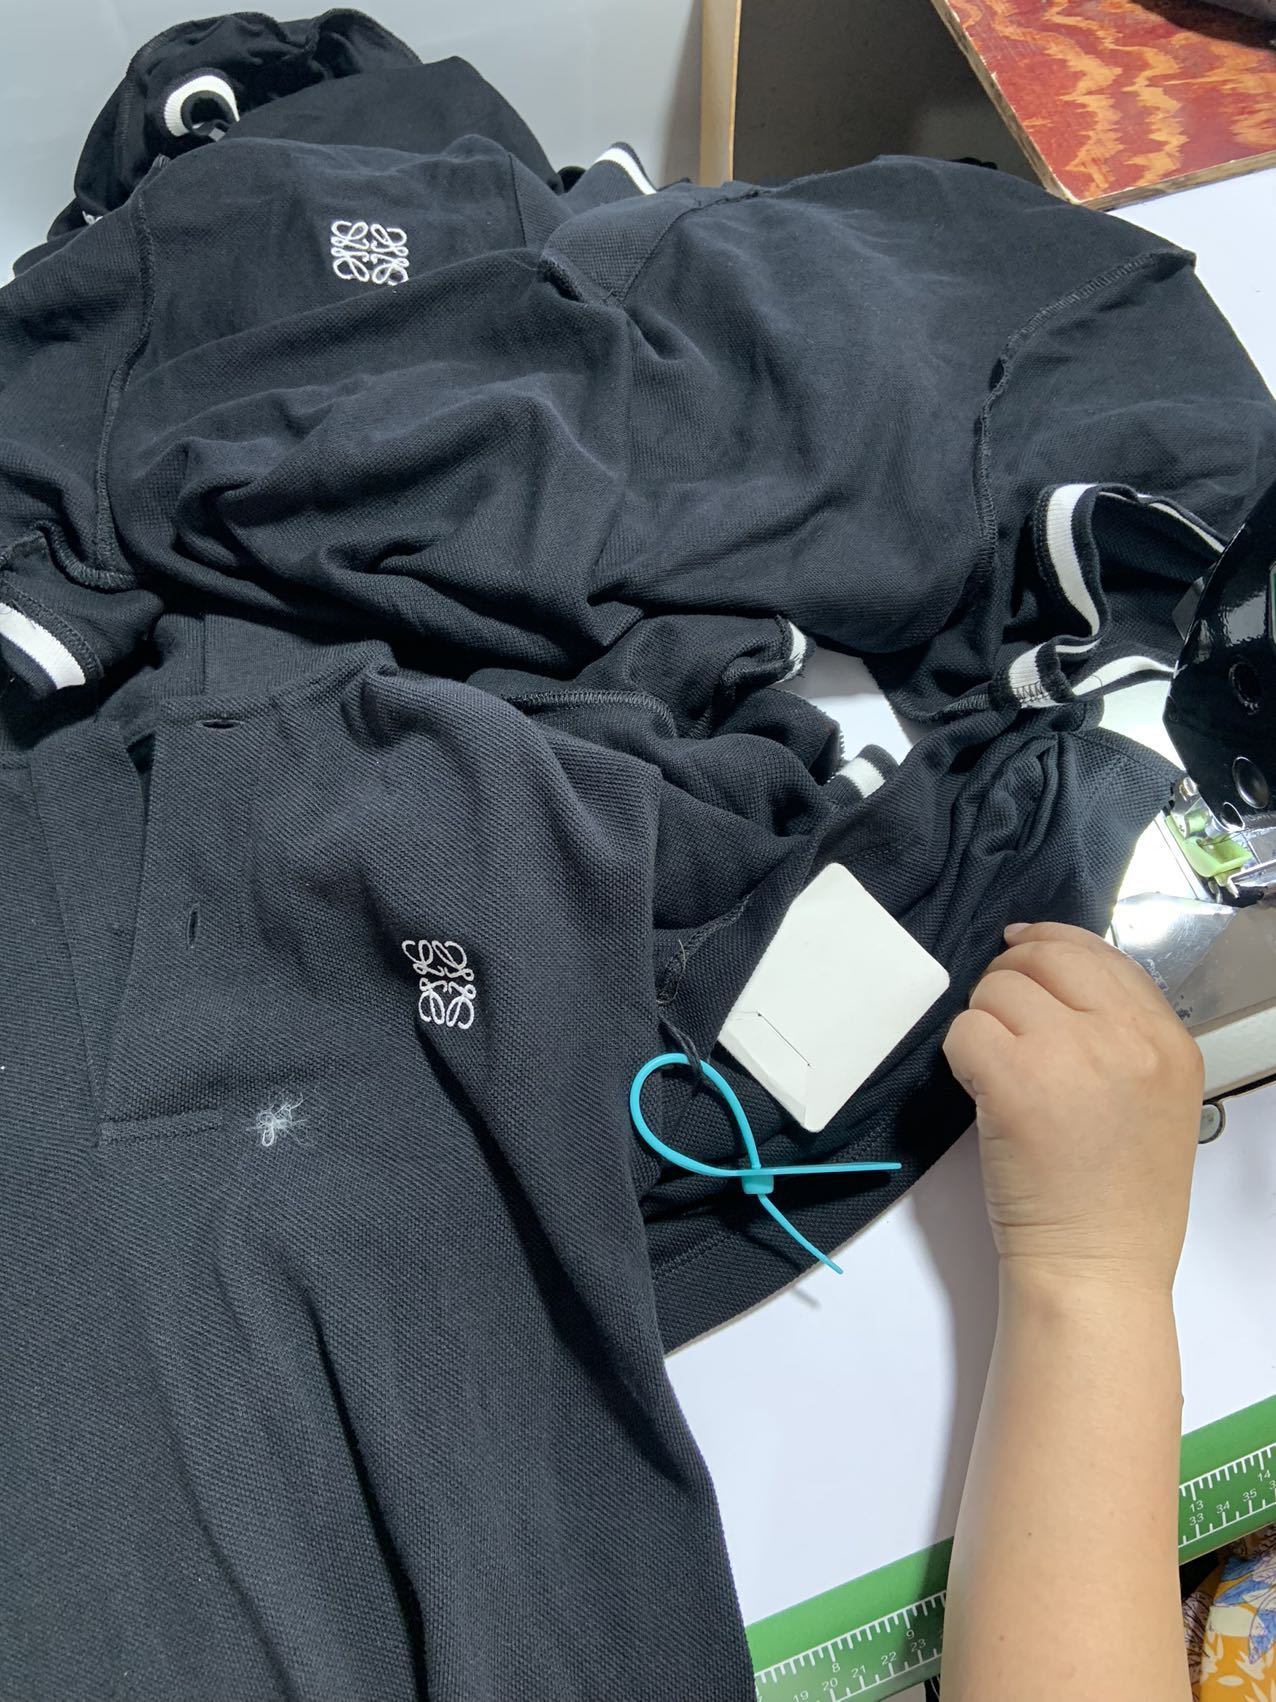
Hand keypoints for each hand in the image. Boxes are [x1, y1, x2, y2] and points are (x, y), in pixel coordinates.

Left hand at [943, 921, 1202, 1294]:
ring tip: (1000, 1076)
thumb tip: (1052, 973)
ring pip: (996, 990)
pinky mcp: (1016, 1081)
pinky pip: (964, 1031)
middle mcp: (1126, 1038)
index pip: (1099, 952)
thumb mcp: (1154, 1099)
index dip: (1048, 944)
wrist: (1096, 1270)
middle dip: (1008, 978)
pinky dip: (959, 1058)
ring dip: (983, 1025)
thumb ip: (1120, 1033)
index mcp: (1167, 1041)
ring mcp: (1071, 1054)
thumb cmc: (1118, 1201)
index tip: (1020, 950)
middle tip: (1000, 1022)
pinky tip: (980, 1093)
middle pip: (1044, 956)